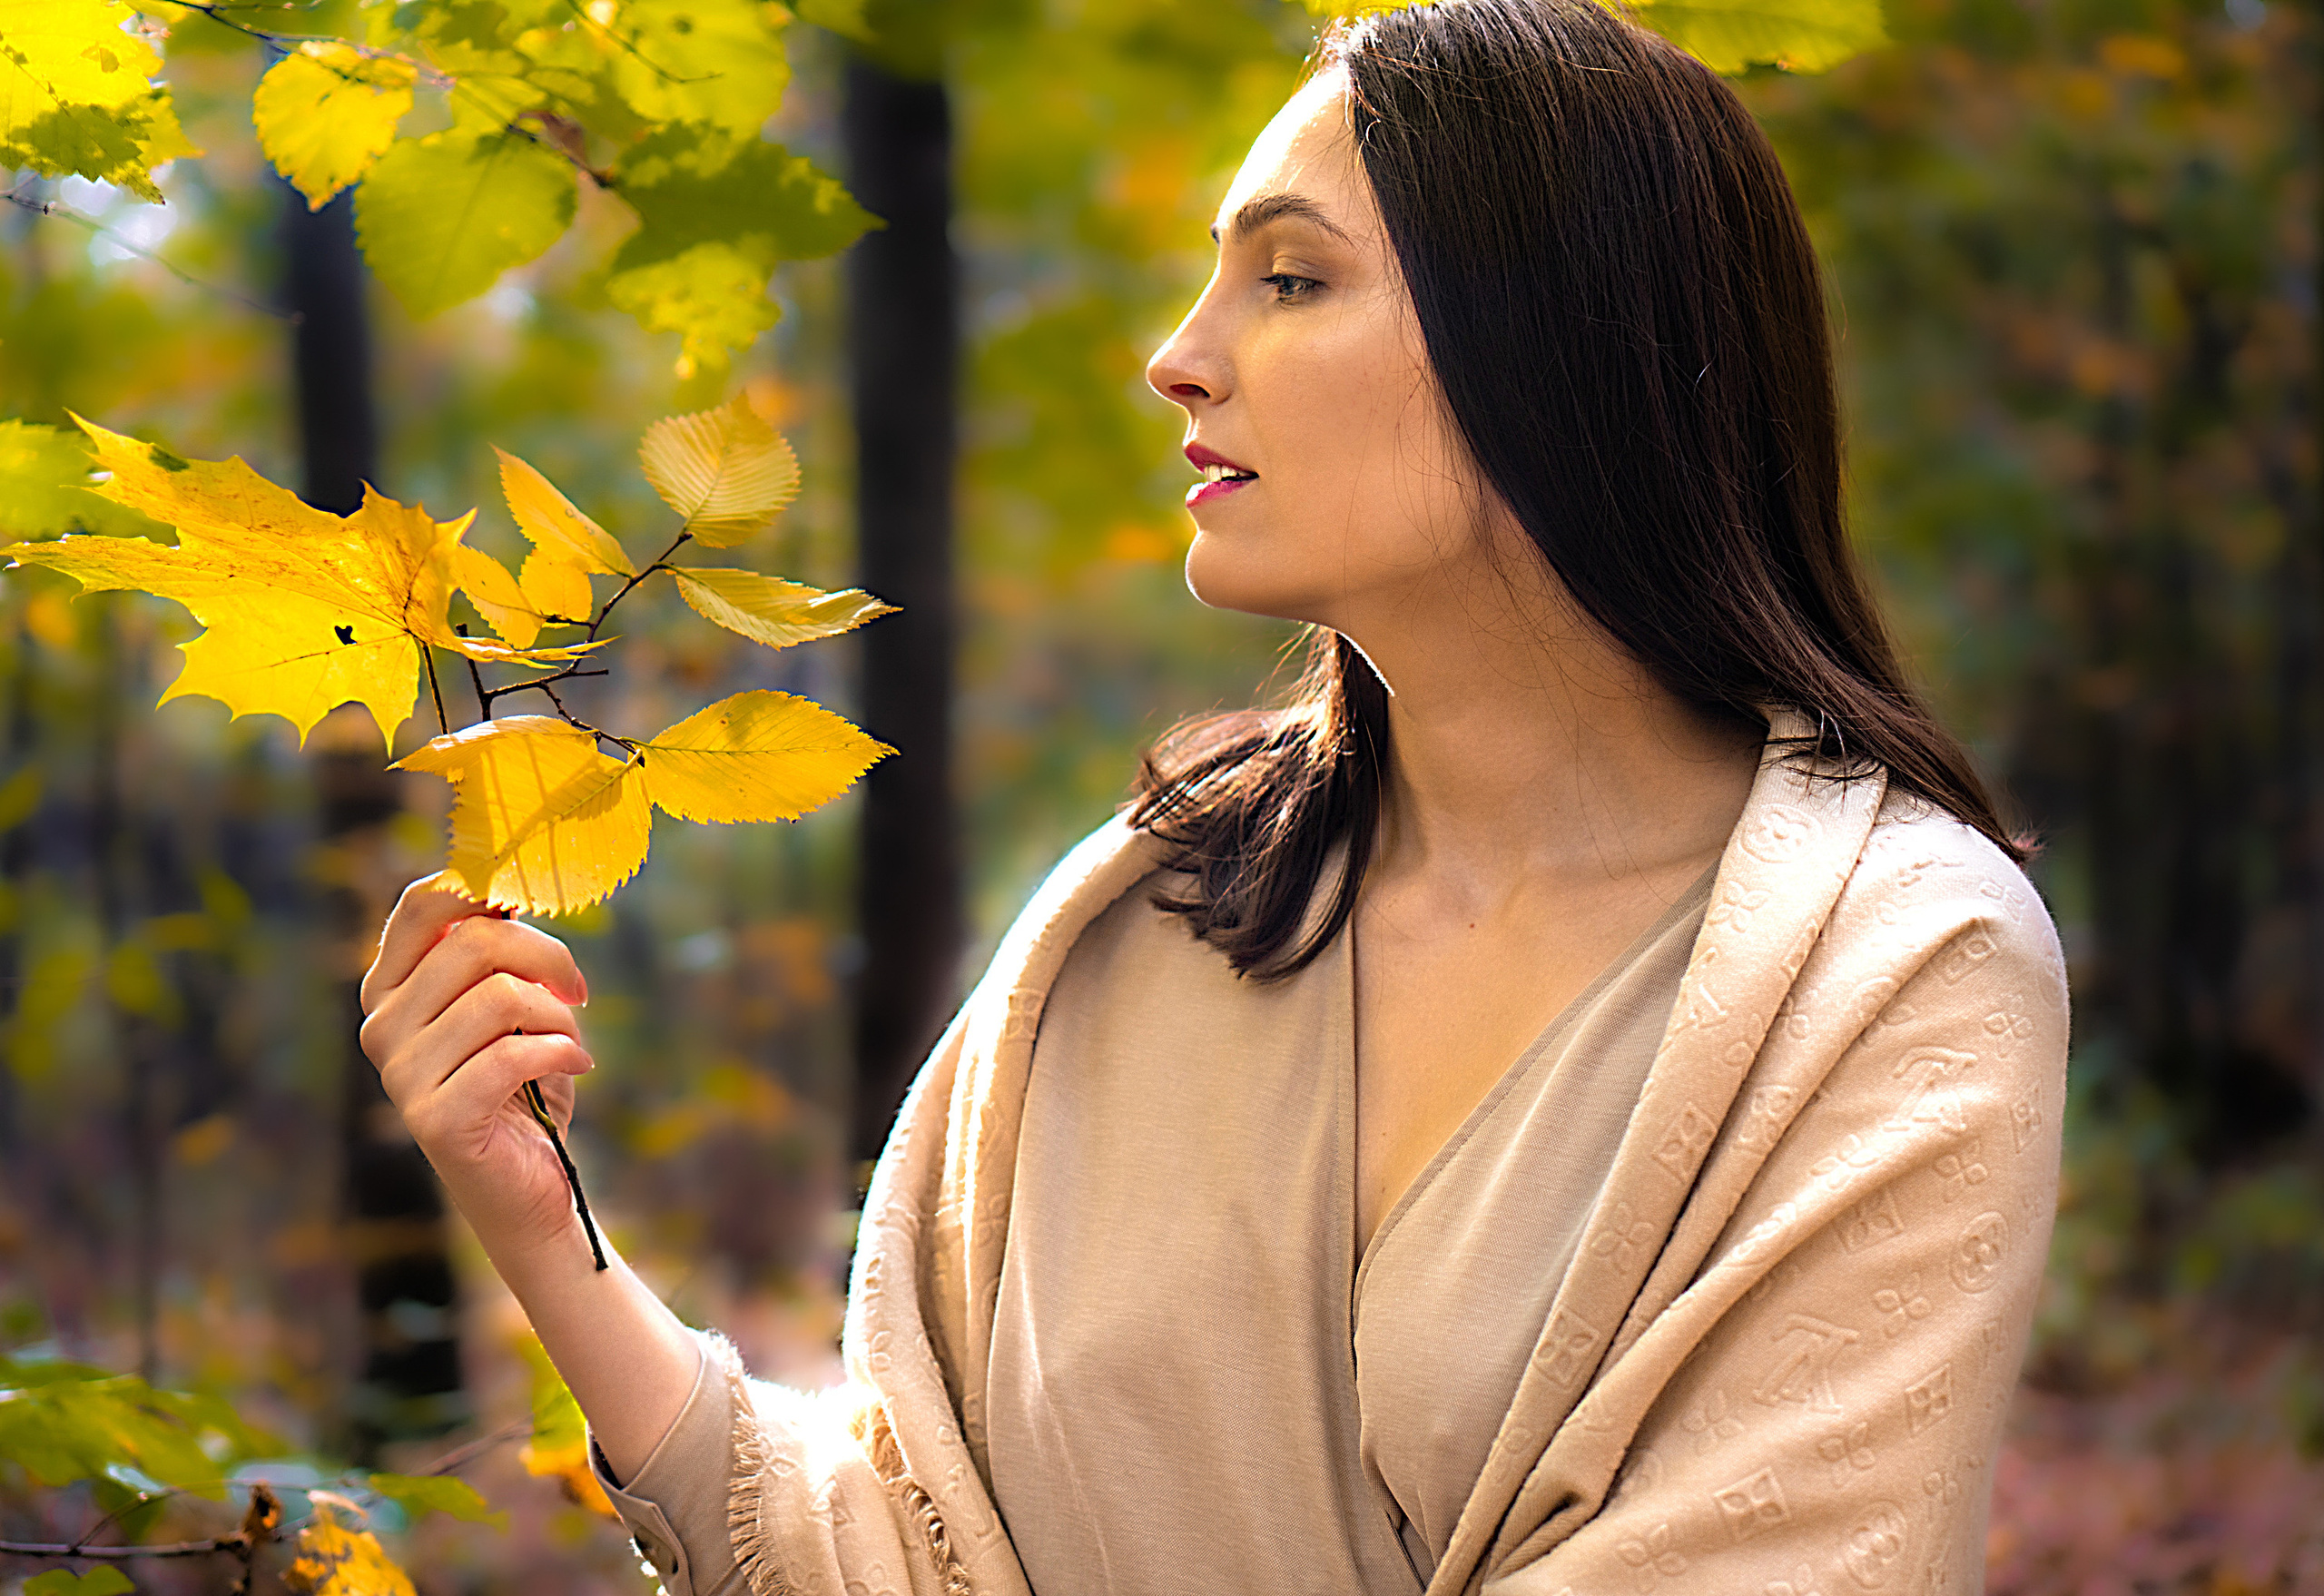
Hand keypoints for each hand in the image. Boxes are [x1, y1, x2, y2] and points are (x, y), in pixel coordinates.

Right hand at [358, 874, 594, 1263]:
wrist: (530, 1183)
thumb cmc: (524, 1083)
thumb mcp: (510, 1003)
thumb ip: (499, 950)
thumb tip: (510, 884)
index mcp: (389, 988)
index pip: (422, 902)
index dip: (487, 888)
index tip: (537, 911)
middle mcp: (381, 1026)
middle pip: (474, 941)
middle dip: (547, 957)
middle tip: (577, 991)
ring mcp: (400, 1075)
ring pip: (500, 996)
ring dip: (557, 1015)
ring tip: (569, 1041)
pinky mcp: (434, 1118)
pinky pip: (512, 1054)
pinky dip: (562, 1053)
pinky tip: (576, 1066)